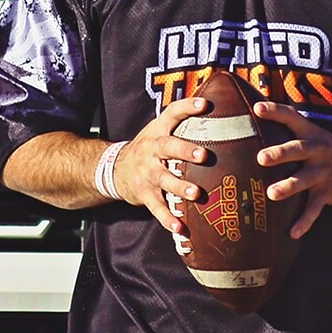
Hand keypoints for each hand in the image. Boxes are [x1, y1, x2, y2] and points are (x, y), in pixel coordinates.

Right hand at [114, 96, 209, 234]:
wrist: (115, 168)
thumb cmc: (150, 147)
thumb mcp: (159, 129)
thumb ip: (183, 121)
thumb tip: (216, 104)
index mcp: (158, 131)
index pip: (173, 113)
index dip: (188, 107)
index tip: (205, 104)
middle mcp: (152, 150)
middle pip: (168, 147)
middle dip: (185, 151)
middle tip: (204, 155)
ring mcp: (147, 173)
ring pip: (164, 179)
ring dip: (180, 187)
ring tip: (196, 194)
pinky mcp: (145, 194)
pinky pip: (157, 207)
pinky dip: (168, 219)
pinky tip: (181, 229)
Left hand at [253, 101, 331, 239]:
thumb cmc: (324, 149)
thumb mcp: (312, 134)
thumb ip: (287, 128)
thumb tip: (252, 112)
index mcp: (310, 133)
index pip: (292, 118)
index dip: (275, 111)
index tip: (257, 108)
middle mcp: (317, 150)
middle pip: (298, 149)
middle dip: (281, 153)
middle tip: (261, 158)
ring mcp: (323, 172)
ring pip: (305, 180)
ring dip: (289, 187)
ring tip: (272, 194)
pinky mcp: (327, 192)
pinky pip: (314, 209)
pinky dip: (304, 221)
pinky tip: (293, 232)